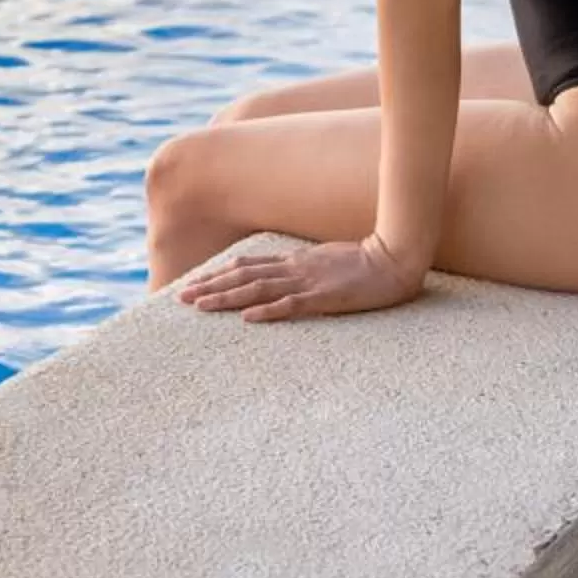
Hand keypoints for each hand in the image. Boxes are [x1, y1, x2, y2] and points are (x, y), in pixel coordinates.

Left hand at [174, 235, 424, 322]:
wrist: (395, 258)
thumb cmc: (366, 262)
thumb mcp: (327, 261)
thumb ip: (304, 268)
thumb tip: (281, 276)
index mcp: (295, 261)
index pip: (248, 266)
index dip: (219, 274)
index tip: (195, 283)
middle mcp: (295, 268)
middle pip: (244, 276)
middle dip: (211, 286)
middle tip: (182, 298)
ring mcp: (308, 281)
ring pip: (258, 289)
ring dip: (227, 298)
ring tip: (201, 306)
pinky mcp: (325, 297)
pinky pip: (291, 305)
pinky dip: (267, 311)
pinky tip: (247, 319)